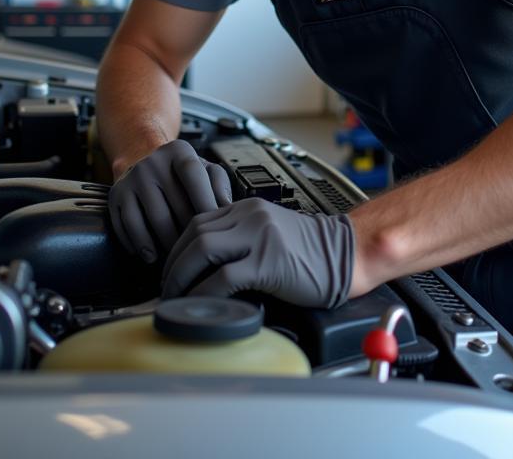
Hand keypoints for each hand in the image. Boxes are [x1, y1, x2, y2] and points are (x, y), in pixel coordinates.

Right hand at [108, 139, 231, 260]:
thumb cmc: (183, 174)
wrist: (142, 159)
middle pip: (175, 205)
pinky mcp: (115, 195)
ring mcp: (131, 178)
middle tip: (198, 252)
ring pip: (153, 220)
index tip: (214, 229)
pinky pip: (127, 227)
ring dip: (167, 245)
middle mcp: (153, 161)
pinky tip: (151, 255)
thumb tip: (226, 209)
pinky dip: (140, 245)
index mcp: (179, 151)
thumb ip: (219, 185)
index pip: (194, 176)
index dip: (205, 203)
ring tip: (177, 257)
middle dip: (189, 232)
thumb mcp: (205, 170)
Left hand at [161, 197, 353, 308]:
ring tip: (176, 296)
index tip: (170, 268)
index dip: (178, 246)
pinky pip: (224, 276)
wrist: (346, 255)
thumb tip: (206, 265)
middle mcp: (251, 217)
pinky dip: (204, 292)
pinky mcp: (268, 261)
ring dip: (182, 275)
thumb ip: (241, 240)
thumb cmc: (312, 252)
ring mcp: (259, 237)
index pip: (199, 220)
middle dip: (173, 262)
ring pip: (203, 249)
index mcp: (248, 209)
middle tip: (166, 287)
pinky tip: (200, 304)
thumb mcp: (270, 234)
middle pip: (195, 232)